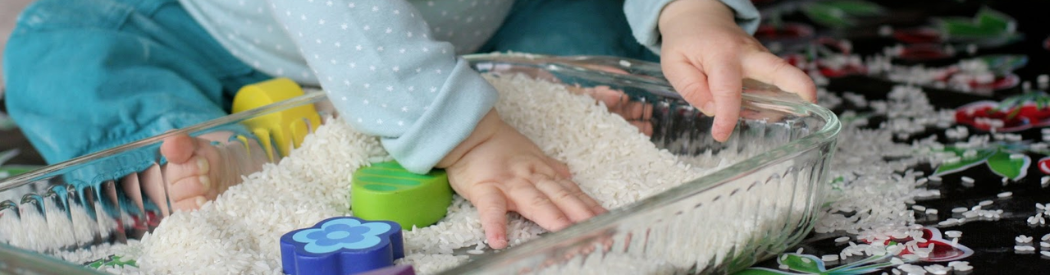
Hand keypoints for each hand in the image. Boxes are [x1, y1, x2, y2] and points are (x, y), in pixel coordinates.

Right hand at [436, 110, 606, 248]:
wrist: (470, 131)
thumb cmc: (498, 146)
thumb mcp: (531, 154)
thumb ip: (550, 168)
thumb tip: (569, 176)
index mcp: (543, 172)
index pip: (572, 192)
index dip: (591, 206)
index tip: (609, 220)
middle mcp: (532, 178)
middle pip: (561, 198)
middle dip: (581, 215)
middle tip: (600, 232)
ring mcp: (509, 183)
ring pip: (535, 201)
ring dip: (552, 218)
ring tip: (567, 234)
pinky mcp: (485, 188)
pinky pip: (490, 208)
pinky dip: (495, 224)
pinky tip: (499, 241)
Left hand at [657, 0, 815, 141]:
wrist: (698, 17)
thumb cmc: (685, 41)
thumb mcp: (674, 64)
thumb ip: (691, 88)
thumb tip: (714, 110)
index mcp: (722, 54)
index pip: (728, 89)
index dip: (727, 116)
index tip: (721, 135)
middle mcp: (748, 54)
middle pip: (779, 69)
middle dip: (798, 86)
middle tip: (811, 105)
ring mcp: (759, 57)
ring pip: (781, 76)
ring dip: (792, 97)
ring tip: (792, 119)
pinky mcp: (763, 63)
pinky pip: (774, 81)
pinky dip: (778, 97)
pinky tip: (771, 113)